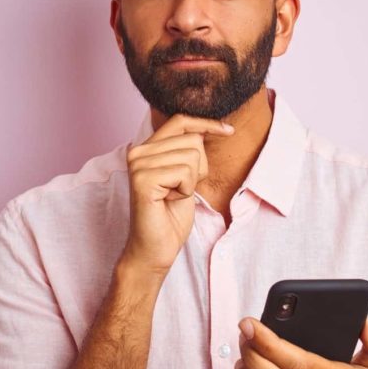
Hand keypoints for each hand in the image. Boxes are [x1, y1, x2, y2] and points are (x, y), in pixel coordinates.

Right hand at [120, 114, 233, 276]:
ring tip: (173, 196)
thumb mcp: (185, 176)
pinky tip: (170, 201)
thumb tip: (206, 129)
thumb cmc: (170, 215)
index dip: (207, 123)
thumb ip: (188, 151)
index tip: (229, 131)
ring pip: (192, 156)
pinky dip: (186, 190)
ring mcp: (138, 164)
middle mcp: (138, 151)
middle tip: (180, 189)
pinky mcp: (143, 179)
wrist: (155, 248)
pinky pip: (184, 172)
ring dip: (191, 181)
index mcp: (146, 147)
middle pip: (192, 140)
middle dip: (198, 168)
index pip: (181, 120)